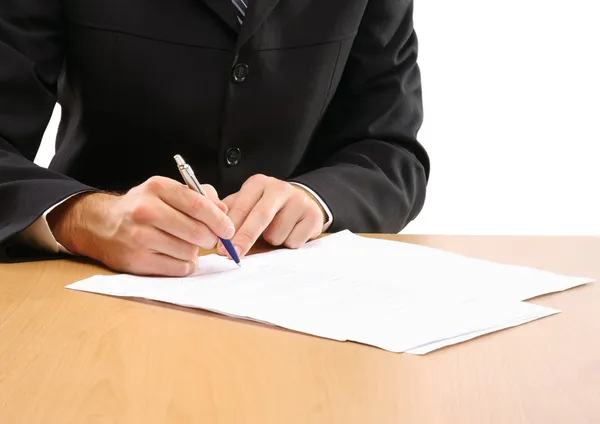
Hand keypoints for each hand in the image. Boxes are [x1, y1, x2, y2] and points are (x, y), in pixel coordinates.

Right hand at [47, 176, 234, 276]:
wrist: (102, 225)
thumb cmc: (144, 207)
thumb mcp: (167, 192)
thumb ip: (200, 196)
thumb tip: (224, 211)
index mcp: (157, 187)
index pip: (198, 205)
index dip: (219, 220)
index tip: (229, 229)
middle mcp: (146, 210)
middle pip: (196, 231)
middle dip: (210, 238)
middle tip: (209, 239)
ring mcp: (139, 236)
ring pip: (189, 252)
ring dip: (194, 252)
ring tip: (184, 245)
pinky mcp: (136, 261)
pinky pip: (178, 268)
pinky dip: (184, 266)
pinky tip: (176, 257)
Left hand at [217, 174, 326, 258]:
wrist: (303, 202)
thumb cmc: (267, 207)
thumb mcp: (247, 203)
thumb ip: (230, 213)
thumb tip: (212, 229)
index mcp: (258, 183)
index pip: (242, 206)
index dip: (231, 228)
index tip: (221, 247)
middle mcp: (280, 188)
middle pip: (261, 217)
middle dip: (245, 238)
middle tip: (235, 254)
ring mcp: (299, 201)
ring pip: (277, 234)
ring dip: (272, 241)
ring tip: (275, 231)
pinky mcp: (313, 216)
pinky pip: (294, 241)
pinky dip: (288, 243)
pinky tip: (290, 232)